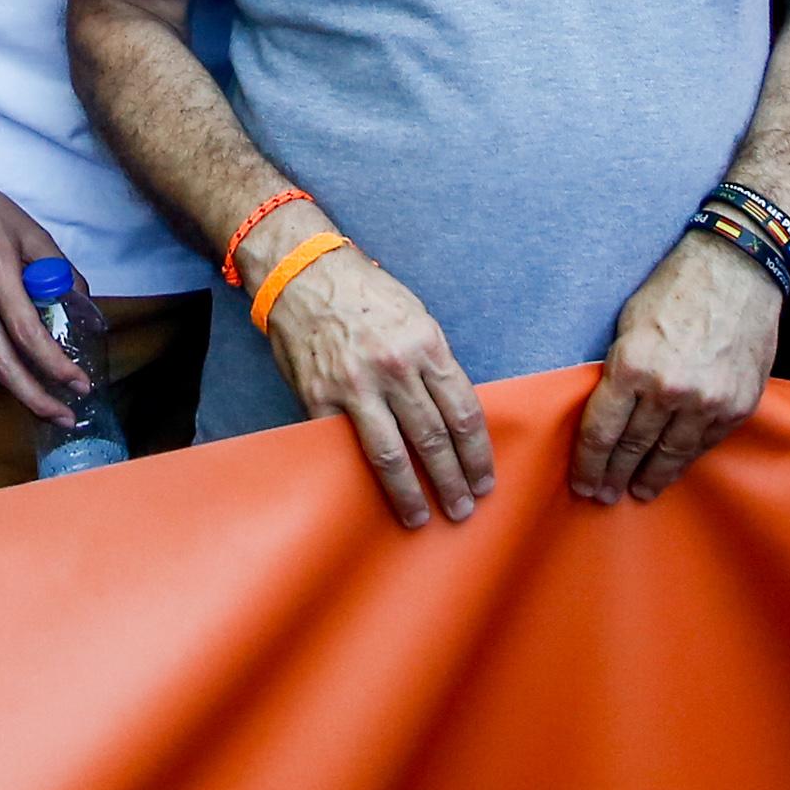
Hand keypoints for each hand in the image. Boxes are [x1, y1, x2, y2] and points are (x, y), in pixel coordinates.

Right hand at [0, 153, 86, 424]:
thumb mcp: (30, 231)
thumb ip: (58, 268)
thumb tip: (80, 303)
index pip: (28, 334)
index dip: (55, 366)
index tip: (80, 383)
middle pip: (2, 364)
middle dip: (36, 399)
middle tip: (64, 417)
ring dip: (17, 385)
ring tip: (47, 398)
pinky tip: (12, 365)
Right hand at [258, 242, 492, 529]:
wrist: (305, 273)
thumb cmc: (366, 296)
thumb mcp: (416, 319)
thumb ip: (433, 365)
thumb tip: (452, 416)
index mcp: (426, 345)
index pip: (463, 413)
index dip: (477, 454)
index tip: (484, 481)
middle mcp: (395, 367)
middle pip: (434, 438)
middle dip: (452, 480)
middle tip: (463, 509)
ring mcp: (355, 385)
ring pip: (392, 453)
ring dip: (411, 492)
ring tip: (423, 516)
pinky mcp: (319, 398)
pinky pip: (347, 445)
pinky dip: (362, 474)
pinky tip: (373, 494)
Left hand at [572, 225, 780, 502]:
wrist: (739, 269)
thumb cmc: (674, 289)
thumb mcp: (627, 324)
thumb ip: (618, 371)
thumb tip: (606, 412)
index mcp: (631, 366)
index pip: (601, 432)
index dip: (588, 464)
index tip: (583, 483)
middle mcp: (668, 390)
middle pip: (632, 449)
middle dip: (614, 476)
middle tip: (603, 497)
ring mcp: (706, 401)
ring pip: (671, 454)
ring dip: (651, 477)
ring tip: (639, 492)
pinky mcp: (737, 405)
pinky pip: (705, 444)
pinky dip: (686, 460)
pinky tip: (674, 469)